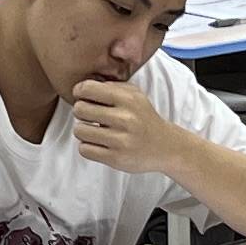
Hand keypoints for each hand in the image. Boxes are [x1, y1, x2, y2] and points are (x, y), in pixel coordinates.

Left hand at [66, 76, 190, 176]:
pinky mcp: (116, 158)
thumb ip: (110, 86)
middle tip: (89, 115)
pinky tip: (98, 143)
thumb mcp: (134, 94)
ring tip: (93, 130)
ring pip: (79, 130)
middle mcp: (125, 118)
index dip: (79, 92)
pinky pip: (84, 149)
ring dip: (83, 131)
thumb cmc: (144, 117)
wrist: (166, 146)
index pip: (87, 89)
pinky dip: (87, 146)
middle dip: (81, 112)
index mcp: (128, 99)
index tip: (82, 97)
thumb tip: (81, 87)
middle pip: (80, 109)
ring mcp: (120, 140)